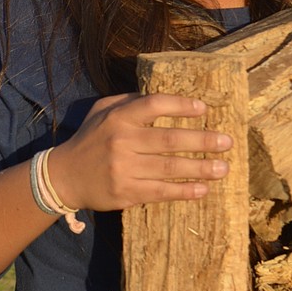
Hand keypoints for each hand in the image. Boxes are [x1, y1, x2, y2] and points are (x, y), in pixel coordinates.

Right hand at [45, 92, 231, 212]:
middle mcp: (122, 141)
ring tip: (222, 167)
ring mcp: (124, 169)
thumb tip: (167, 98)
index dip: (181, 105)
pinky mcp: (126, 192)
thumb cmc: (90, 140)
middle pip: (169, 139)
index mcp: (118, 117)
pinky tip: (203, 189)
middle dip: (202, 140)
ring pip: (169, 168)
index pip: (154, 105)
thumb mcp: (103, 111)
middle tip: (227, 142)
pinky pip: (161, 191)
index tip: (204, 109)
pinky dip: (183, 191)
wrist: (64, 177)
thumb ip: (130, 101)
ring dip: (200, 168)